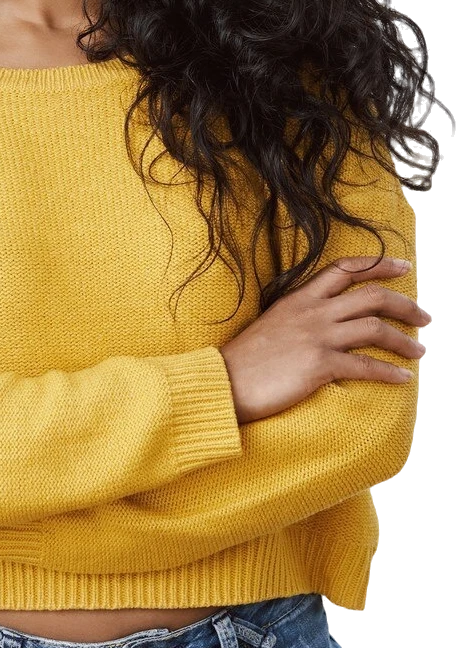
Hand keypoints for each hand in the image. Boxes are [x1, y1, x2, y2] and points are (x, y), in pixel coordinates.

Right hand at [219, 255, 428, 424]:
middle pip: (371, 296)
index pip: (345, 269)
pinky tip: (403, 378)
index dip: (379, 265)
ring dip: (403, 339)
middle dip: (404, 304)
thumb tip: (327, 321)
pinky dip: (390, 373)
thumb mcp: (273, 322)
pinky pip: (365, 366)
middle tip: (424, 317)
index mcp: (301, 298)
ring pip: (374, 328)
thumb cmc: (245, 359)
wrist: (224, 381)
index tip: (404, 266)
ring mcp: (317, 337)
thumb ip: (300, 316)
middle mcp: (313, 312)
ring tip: (419, 350)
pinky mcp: (319, 365)